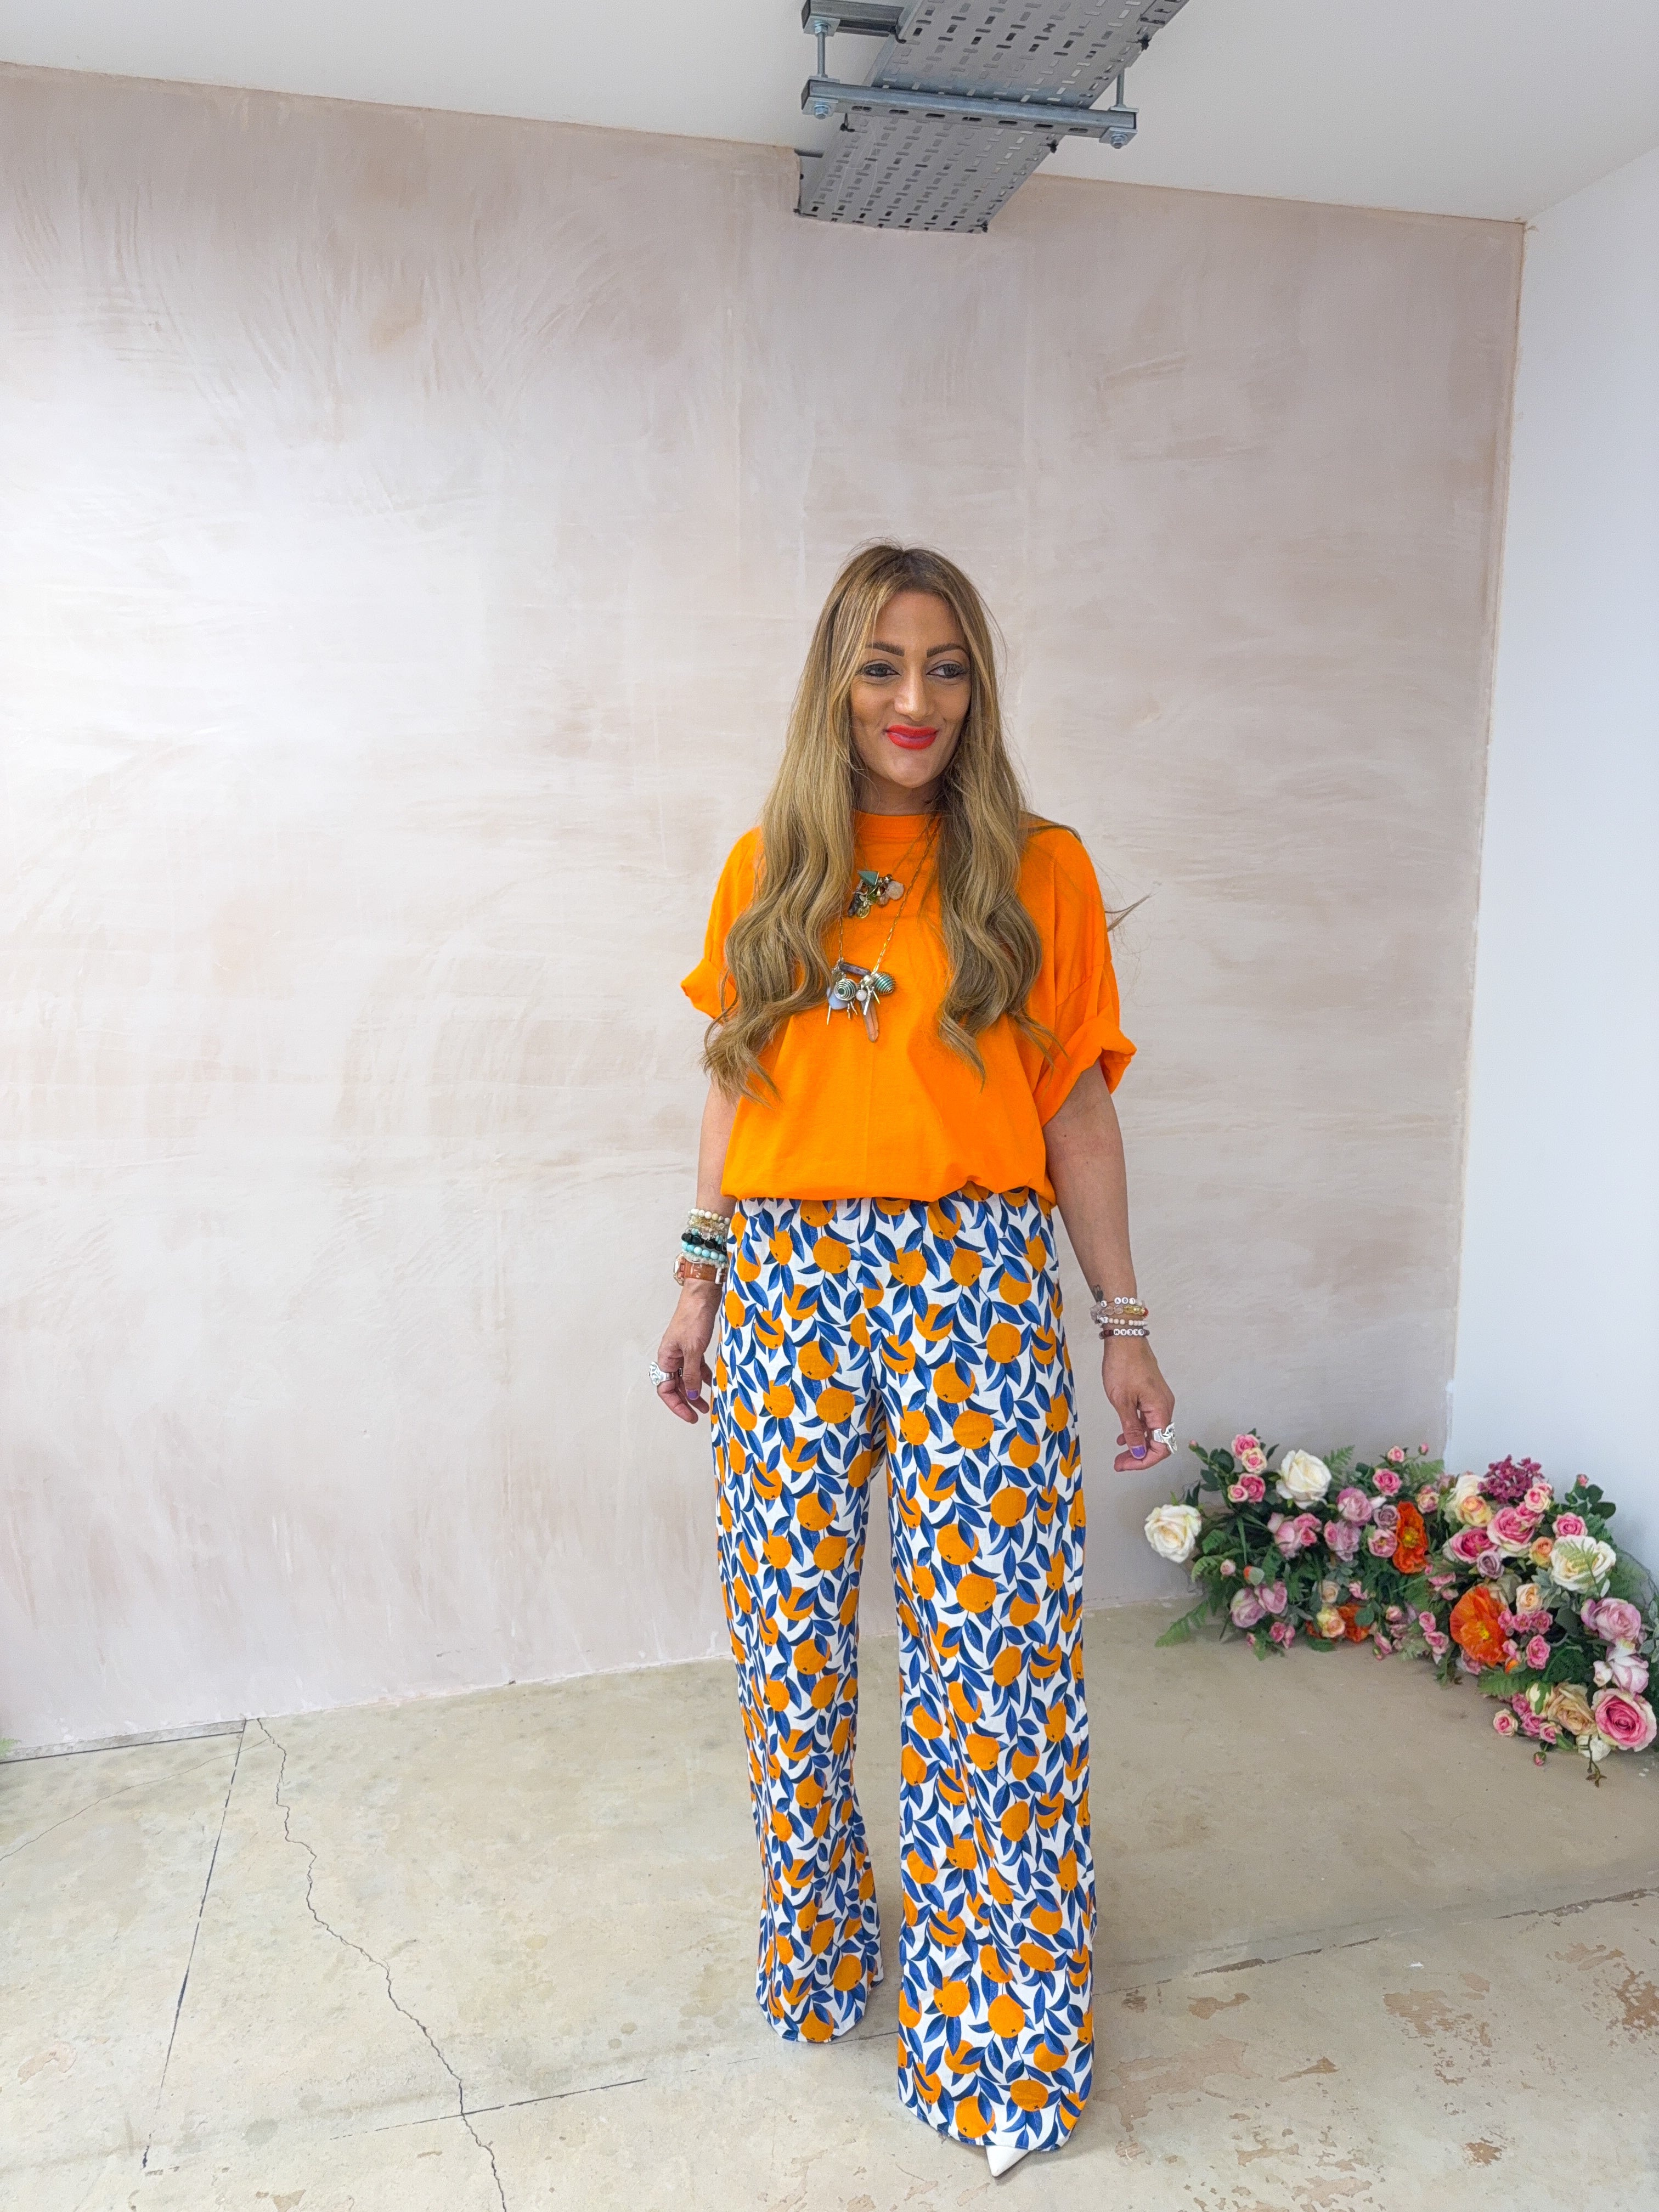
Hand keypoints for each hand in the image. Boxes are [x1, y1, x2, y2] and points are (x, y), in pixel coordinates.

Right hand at [654, 1283, 720, 1423]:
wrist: (703, 1295)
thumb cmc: (693, 1318)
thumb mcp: (693, 1350)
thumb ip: (692, 1375)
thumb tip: (692, 1395)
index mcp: (665, 1358)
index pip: (665, 1389)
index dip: (677, 1404)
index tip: (689, 1415)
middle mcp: (672, 1356)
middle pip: (676, 1386)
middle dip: (688, 1401)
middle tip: (699, 1414)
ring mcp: (683, 1351)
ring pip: (687, 1377)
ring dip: (696, 1391)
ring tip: (708, 1404)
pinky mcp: (694, 1345)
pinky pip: (696, 1367)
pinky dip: (703, 1376)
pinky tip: (711, 1383)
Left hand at [1101, 1337, 1174, 1473]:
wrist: (1125, 1338)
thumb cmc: (1122, 1366)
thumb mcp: (1122, 1401)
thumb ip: (1132, 1429)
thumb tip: (1138, 1452)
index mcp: (1160, 1410)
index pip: (1161, 1447)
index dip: (1143, 1461)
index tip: (1124, 1465)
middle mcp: (1165, 1407)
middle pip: (1159, 1442)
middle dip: (1140, 1456)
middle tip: (1119, 1463)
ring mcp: (1159, 1400)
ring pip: (1153, 1431)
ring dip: (1138, 1445)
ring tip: (1120, 1454)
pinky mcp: (1152, 1395)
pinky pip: (1149, 1420)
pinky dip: (1138, 1430)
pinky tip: (1124, 1436)